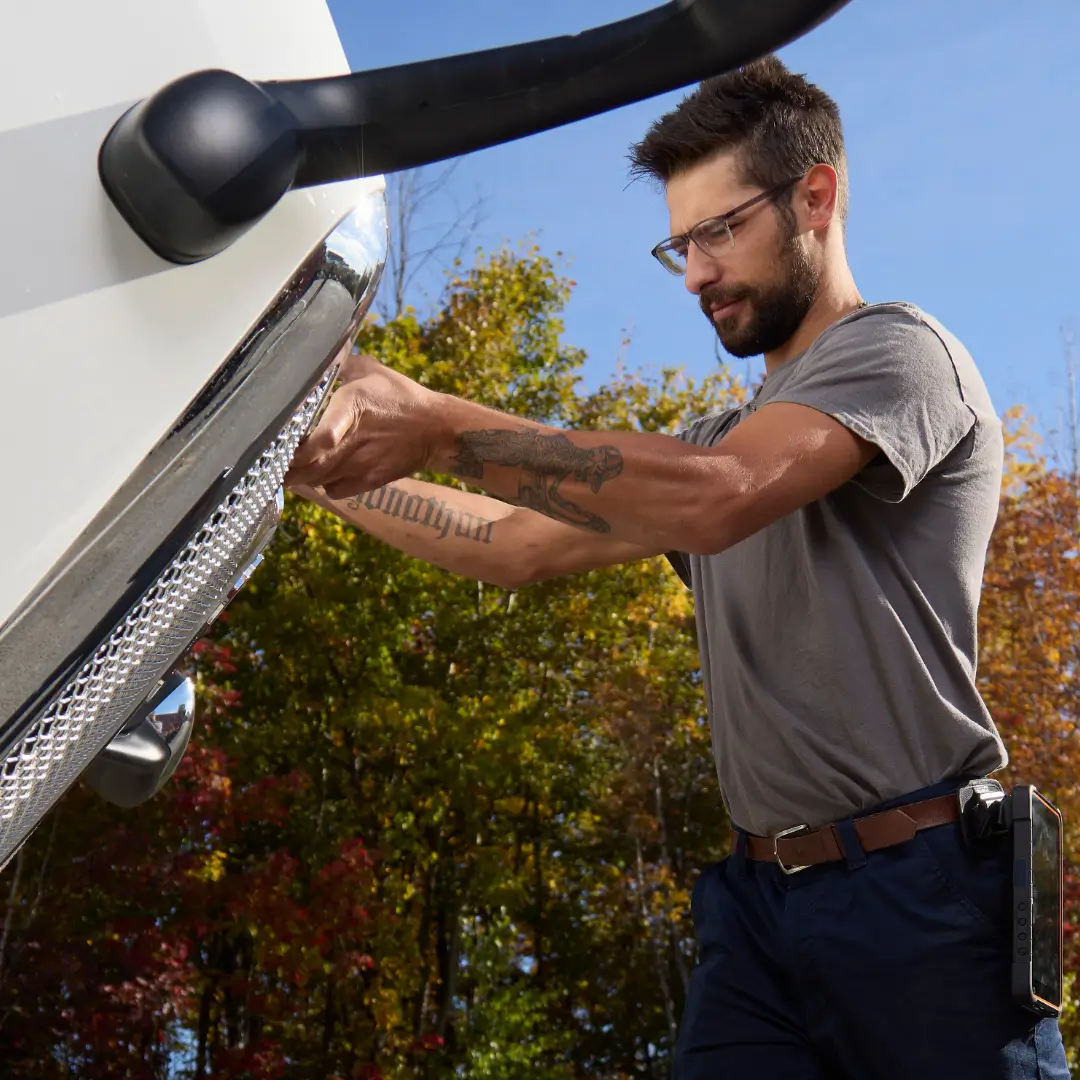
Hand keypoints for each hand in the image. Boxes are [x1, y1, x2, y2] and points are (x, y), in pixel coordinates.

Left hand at [285, 351, 442, 498]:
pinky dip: (323, 485)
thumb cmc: (401, 396)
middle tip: (273, 459)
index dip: (299, 448)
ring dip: (300, 476)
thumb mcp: (372, 370)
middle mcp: (353, 440)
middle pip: (308, 466)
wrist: (436, 430)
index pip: (322, 437)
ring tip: (291, 467)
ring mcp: (361, 464)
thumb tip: (317, 358)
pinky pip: (333, 491)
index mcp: (352, 407)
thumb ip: (341, 365)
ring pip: (316, 480)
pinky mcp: (368, 481)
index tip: (280, 444)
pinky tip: (323, 472)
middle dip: (286, 466)